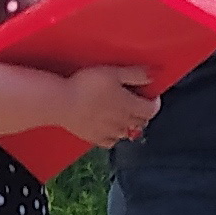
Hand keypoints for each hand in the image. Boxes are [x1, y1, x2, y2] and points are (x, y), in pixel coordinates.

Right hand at [44, 64, 158, 146]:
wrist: (61, 102)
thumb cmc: (86, 85)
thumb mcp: (113, 72)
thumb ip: (135, 74)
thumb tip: (152, 76)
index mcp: (129, 106)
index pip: (151, 110)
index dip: (154, 102)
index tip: (151, 95)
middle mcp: (122, 122)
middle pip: (141, 122)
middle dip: (142, 112)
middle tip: (137, 102)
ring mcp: (109, 132)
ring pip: (127, 133)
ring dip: (129, 124)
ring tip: (122, 114)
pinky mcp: (94, 138)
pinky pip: (111, 142)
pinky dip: (114, 136)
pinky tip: (109, 127)